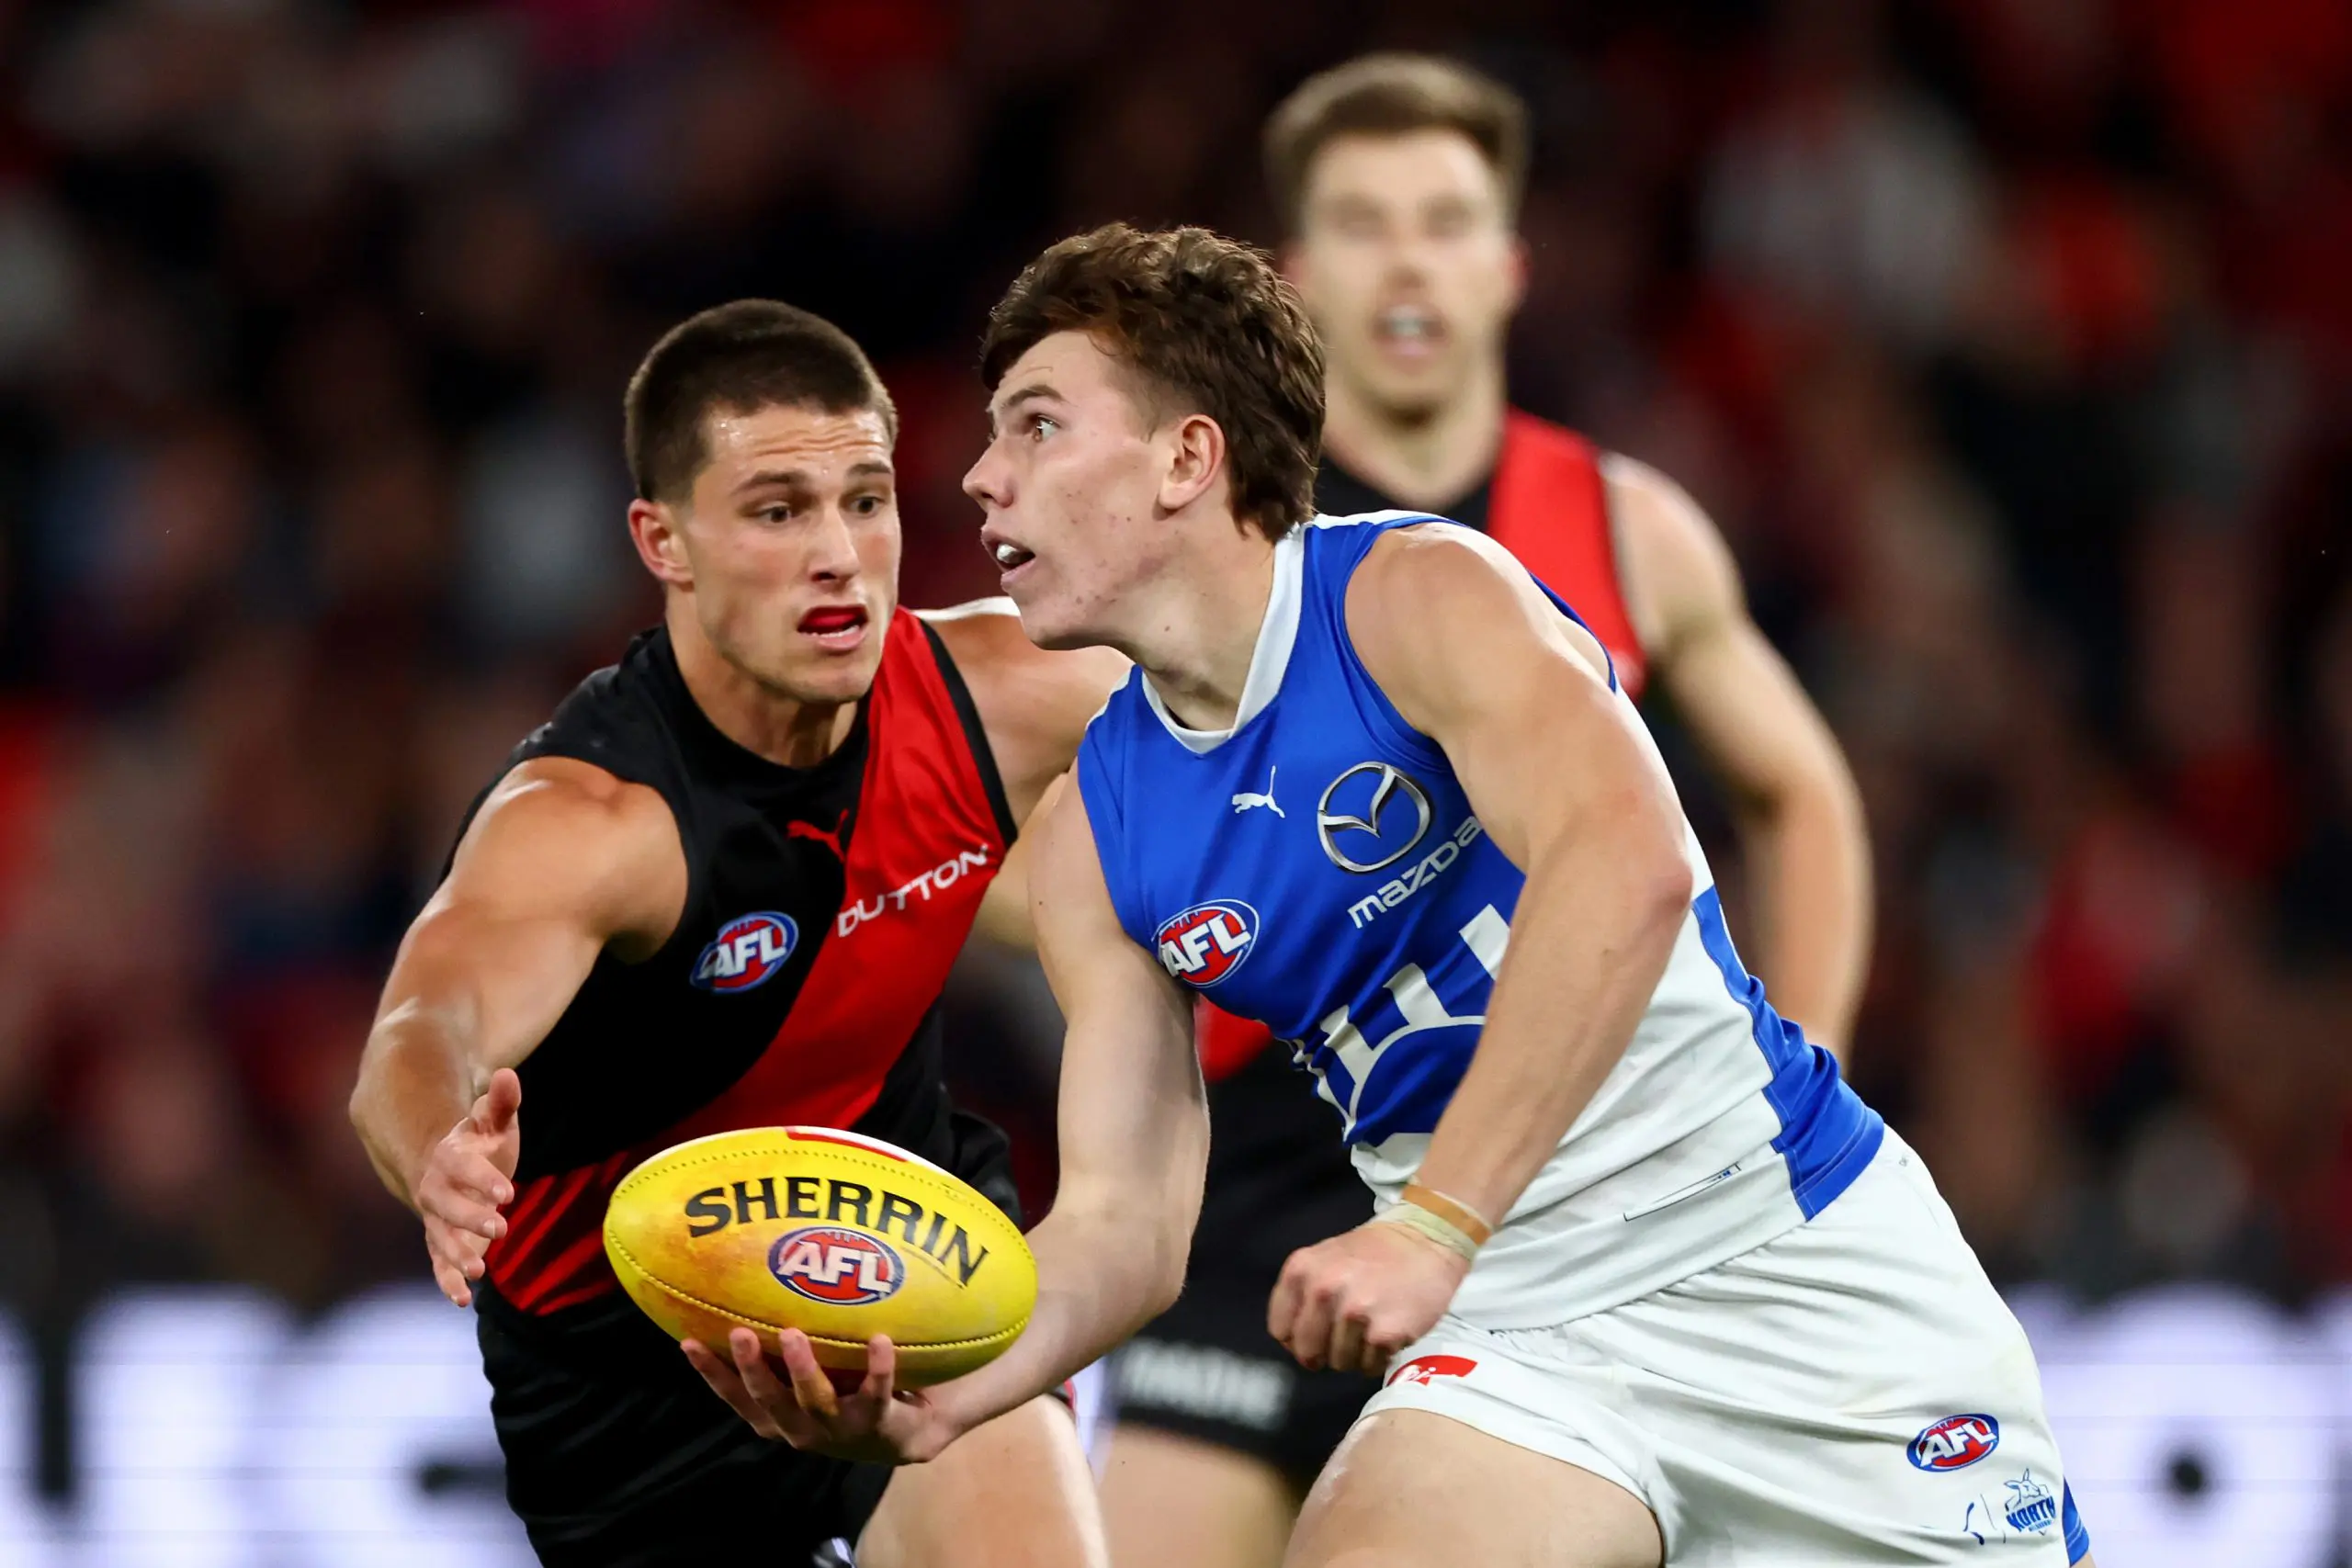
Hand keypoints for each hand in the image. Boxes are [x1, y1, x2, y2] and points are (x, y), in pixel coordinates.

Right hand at [415, 1067, 521, 1305]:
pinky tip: (462, 1300)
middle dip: (472, 1217)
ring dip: (458, 1255)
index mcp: (449, 1157)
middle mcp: (436, 1190)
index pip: (462, 1167)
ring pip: (440, 1238)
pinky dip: (448, 1280)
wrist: (445, 1164)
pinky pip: (438, 1263)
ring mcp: (436, 1218)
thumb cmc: (479, 1140)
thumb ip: (500, 1103)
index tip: (508, 1192)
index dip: (482, 1179)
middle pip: (447, 1206)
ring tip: (480, 1270)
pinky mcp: (441, 1240)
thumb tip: (506, 1075)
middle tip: (502, 1228)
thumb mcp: (492, 1121)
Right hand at [682, 1328, 962, 1464]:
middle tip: (738, 1333)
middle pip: (768, 1399)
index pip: (735, 1396)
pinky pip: (877, 1393)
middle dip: (751, 1368)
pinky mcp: (877, 1423)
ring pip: (814, 1399)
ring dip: (801, 1368)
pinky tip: (880, 1338)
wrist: (909, 1435)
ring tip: (792, 1334)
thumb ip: (782, 1344)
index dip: (710, 1372)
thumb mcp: (808, 1374)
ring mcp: (838, 1429)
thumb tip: (748, 1287)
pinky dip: (878, 1367)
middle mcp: (800, 1428)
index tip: (687, 1340)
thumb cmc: (845, 1392)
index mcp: (777, 1418)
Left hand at [1269, 1219, 1469, 1375]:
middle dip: (1325, 1352)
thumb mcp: (1325, 1258)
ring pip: (1340, 1363)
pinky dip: (1380, 1358)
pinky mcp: (1384, 1332)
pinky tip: (1389, 1333)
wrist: (1427, 1239)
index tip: (1316, 1336)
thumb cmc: (1374, 1253)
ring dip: (1356, 1355)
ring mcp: (1354, 1312)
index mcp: (1302, 1269)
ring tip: (1372, 1328)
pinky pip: (1370, 1366)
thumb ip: (1303, 1294)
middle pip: (1307, 1351)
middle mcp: (1323, 1290)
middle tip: (1347, 1337)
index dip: (1297, 1339)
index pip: (1280, 1330)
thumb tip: (1292, 1342)